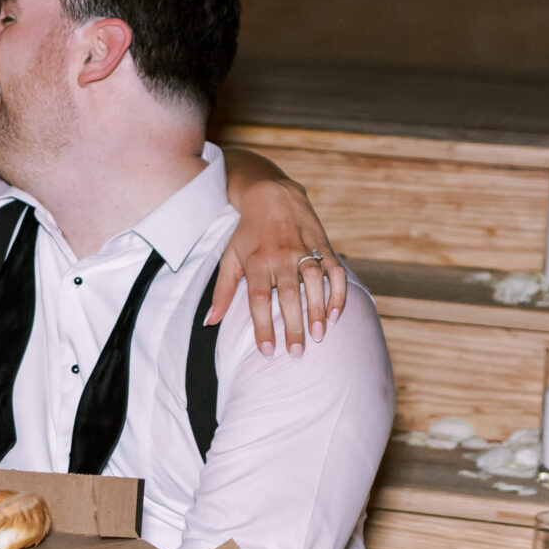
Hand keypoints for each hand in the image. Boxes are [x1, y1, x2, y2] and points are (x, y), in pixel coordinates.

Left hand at [208, 181, 346, 356]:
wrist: (273, 195)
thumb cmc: (248, 233)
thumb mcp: (230, 258)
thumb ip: (222, 292)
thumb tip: (209, 322)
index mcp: (257, 261)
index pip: (259, 299)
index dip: (263, 326)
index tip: (267, 351)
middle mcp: (281, 256)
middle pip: (288, 295)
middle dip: (293, 326)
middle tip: (296, 353)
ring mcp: (305, 249)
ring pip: (315, 283)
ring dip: (318, 311)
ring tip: (318, 336)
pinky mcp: (323, 245)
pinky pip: (336, 271)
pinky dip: (339, 293)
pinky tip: (337, 316)